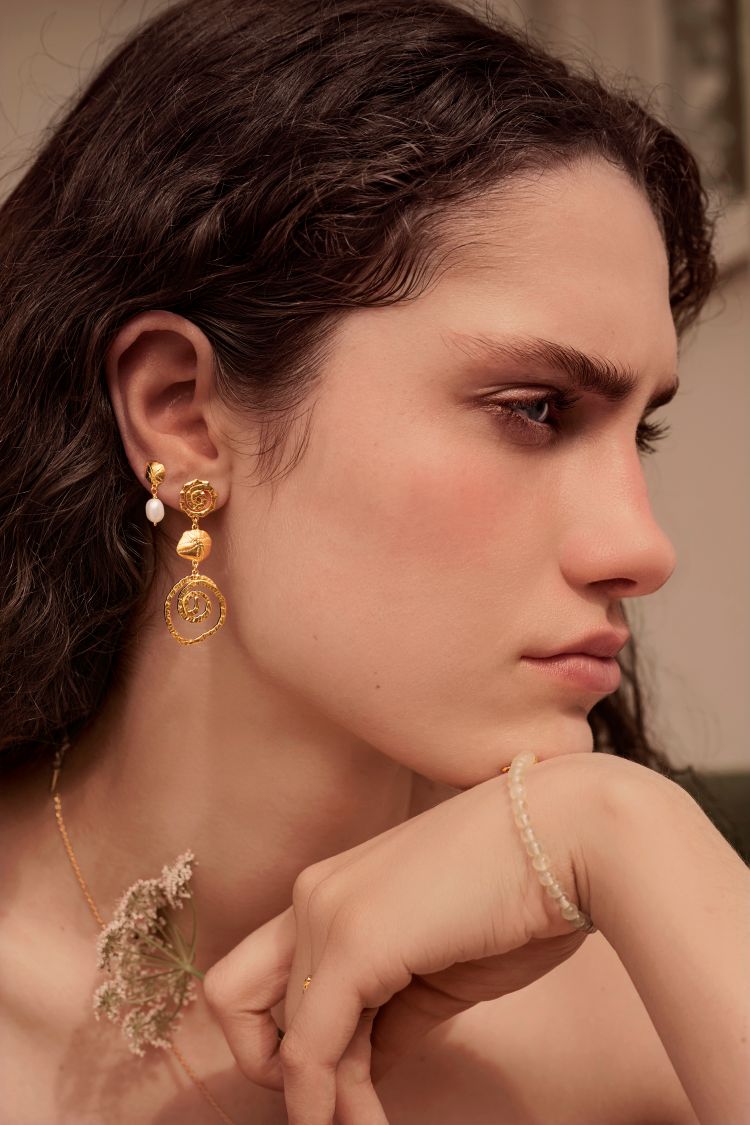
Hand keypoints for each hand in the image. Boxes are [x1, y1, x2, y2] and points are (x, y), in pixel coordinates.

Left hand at [203, 750, 615, 1124]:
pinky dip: (328, 1104)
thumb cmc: (521, 894)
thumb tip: (359, 1071)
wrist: (572, 835)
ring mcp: (327, 913)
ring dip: (320, 1104)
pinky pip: (312, 1052)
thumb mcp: (439, 967)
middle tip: (342, 1108)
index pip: (269, 981)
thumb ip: (389, 1014)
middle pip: (235, 1001)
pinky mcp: (353, 942)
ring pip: (282, 1039)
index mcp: (334, 891)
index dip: (294, 1043)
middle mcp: (313, 895)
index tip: (347, 1081)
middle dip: (277, 1070)